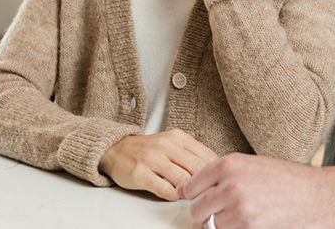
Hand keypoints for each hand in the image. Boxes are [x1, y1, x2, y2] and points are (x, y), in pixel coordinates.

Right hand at [98, 129, 218, 200]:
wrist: (116, 150)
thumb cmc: (148, 151)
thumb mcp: (173, 145)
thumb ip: (192, 156)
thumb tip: (217, 172)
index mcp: (178, 137)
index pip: (207, 156)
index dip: (216, 173)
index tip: (218, 183)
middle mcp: (165, 145)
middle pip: (197, 168)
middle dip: (204, 185)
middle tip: (207, 194)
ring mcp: (152, 158)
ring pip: (183, 180)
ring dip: (189, 192)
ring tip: (190, 196)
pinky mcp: (140, 173)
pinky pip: (165, 190)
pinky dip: (173, 196)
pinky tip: (173, 195)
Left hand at [178, 153, 320, 228]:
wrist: (319, 197)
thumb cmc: (290, 180)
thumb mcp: (253, 165)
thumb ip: (225, 174)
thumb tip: (200, 187)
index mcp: (229, 164)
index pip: (191, 185)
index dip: (190, 194)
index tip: (190, 198)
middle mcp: (231, 185)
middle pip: (196, 209)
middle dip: (203, 213)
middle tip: (214, 213)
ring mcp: (239, 210)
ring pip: (211, 226)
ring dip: (219, 225)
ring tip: (237, 217)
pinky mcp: (250, 228)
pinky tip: (247, 223)